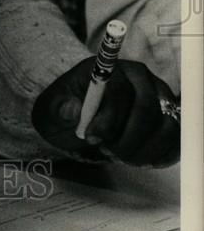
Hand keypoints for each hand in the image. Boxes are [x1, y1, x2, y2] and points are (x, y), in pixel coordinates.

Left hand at [32, 58, 179, 166]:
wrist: (81, 120)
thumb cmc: (68, 112)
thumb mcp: (51, 110)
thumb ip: (60, 108)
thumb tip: (74, 110)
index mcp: (110, 69)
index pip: (119, 90)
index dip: (107, 118)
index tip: (92, 137)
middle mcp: (140, 78)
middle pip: (147, 107)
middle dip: (129, 137)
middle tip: (110, 153)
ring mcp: (159, 97)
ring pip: (167, 124)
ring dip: (146, 149)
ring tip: (124, 158)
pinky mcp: (170, 116)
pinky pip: (178, 137)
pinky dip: (164, 154)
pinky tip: (143, 161)